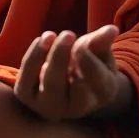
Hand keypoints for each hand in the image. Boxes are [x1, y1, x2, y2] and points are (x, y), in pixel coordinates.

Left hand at [13, 25, 131, 121]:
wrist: (68, 82)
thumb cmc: (88, 63)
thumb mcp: (99, 52)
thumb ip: (102, 42)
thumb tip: (111, 29)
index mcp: (100, 95)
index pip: (96, 83)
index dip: (88, 63)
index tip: (82, 45)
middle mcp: (74, 108)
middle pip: (66, 88)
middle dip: (62, 59)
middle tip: (68, 34)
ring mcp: (49, 106)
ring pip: (46, 85)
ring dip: (46, 57)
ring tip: (51, 35)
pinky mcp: (27, 97)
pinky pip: (26, 80)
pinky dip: (33, 59)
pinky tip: (42, 40)